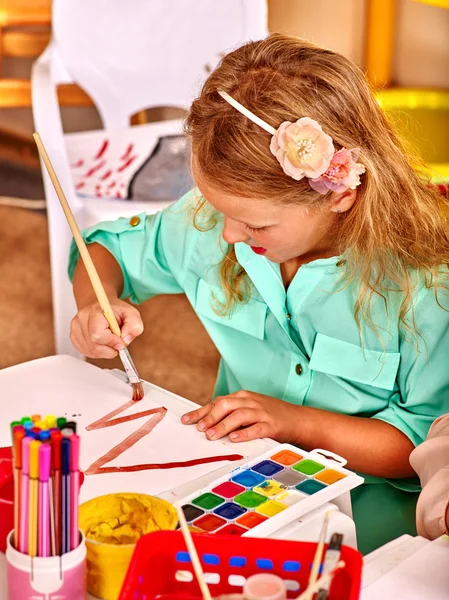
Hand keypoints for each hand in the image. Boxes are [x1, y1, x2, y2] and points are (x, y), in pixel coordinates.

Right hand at [70, 298, 143, 357]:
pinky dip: (97, 351)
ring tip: (109, 338)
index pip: (98, 335)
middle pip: (94, 346)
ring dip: (104, 350)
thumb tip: (125, 340)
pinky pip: (86, 352)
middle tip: (116, 341)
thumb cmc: (115, 311)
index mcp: (95, 311)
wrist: (101, 306)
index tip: (120, 341)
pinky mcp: (73, 336)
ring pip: (91, 351)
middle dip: (109, 348)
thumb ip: (134, 326)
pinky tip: (102, 342)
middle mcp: (82, 318)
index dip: (112, 342)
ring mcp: (75, 328)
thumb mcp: (131, 314)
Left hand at [181, 390, 299, 442]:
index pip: (217, 402)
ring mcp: (261, 412)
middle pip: (226, 405)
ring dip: (224, 425)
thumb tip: (205, 422)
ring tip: (212, 435)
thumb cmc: (269, 415)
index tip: (187, 421)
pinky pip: (256, 428)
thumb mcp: (248, 409)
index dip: (201, 412)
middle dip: (211, 417)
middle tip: (200, 429)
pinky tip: (235, 438)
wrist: (297, 419)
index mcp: (242, 397)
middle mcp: (250, 401)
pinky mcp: (272, 424)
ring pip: (239, 415)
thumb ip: (230, 413)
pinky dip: (244, 433)